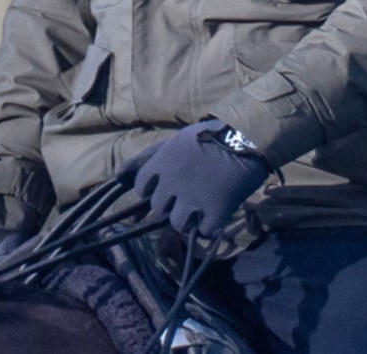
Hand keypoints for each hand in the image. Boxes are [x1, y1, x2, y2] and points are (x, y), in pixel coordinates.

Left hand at [120, 119, 270, 237]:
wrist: (249, 137)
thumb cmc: (213, 134)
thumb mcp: (177, 140)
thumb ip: (148, 158)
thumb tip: (117, 176)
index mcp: (163, 163)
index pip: (143, 187)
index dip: (153, 189)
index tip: (167, 186)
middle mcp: (173, 183)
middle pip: (159, 208)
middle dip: (171, 204)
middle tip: (189, 195)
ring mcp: (194, 199)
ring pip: (178, 224)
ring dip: (188, 219)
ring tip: (200, 209)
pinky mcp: (216, 211)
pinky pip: (204, 232)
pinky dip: (209, 226)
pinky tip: (216, 213)